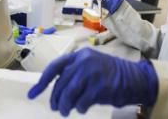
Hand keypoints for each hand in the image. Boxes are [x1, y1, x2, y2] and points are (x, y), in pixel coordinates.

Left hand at [27, 48, 157, 116]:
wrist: (135, 79)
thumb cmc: (111, 75)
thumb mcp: (91, 66)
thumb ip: (74, 74)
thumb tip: (57, 92)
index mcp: (79, 56)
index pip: (54, 68)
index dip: (41, 82)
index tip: (32, 94)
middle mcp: (83, 62)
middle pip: (60, 84)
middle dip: (55, 98)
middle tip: (56, 107)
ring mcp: (91, 74)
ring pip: (68, 94)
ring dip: (64, 106)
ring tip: (65, 111)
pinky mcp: (98, 88)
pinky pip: (81, 103)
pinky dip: (79, 108)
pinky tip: (82, 108)